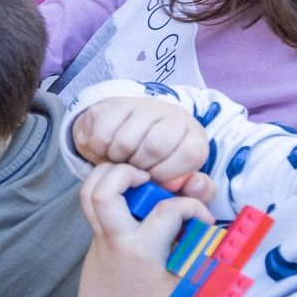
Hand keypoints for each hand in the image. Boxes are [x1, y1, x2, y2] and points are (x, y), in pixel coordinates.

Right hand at [70, 94, 215, 202]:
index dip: (168, 172)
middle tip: (132, 168)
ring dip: (116, 158)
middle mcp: (174, 115)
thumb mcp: (177, 183)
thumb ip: (194, 191)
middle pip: (156, 147)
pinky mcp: (116, 105)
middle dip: (138, 166)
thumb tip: (196, 184)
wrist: (119, 139)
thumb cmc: (150, 166)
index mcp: (194, 136)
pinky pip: (103, 135)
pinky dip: (99, 149)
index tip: (153, 177)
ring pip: (126, 142)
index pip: (190, 154)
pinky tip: (106, 148)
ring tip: (119, 158)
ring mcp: (146, 106)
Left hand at [75, 162, 213, 296]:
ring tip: (137, 176)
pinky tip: (130, 189)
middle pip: (105, 193)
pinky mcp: (93, 236)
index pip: (167, 211)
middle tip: (151, 178)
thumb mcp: (190, 291)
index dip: (192, 207)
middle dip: (128, 173)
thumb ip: (205, 260)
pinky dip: (105, 186)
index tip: (202, 221)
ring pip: (88, 193)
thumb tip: (219, 232)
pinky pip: (90, 202)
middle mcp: (116, 240)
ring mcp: (99, 236)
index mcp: (143, 253)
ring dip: (110, 175)